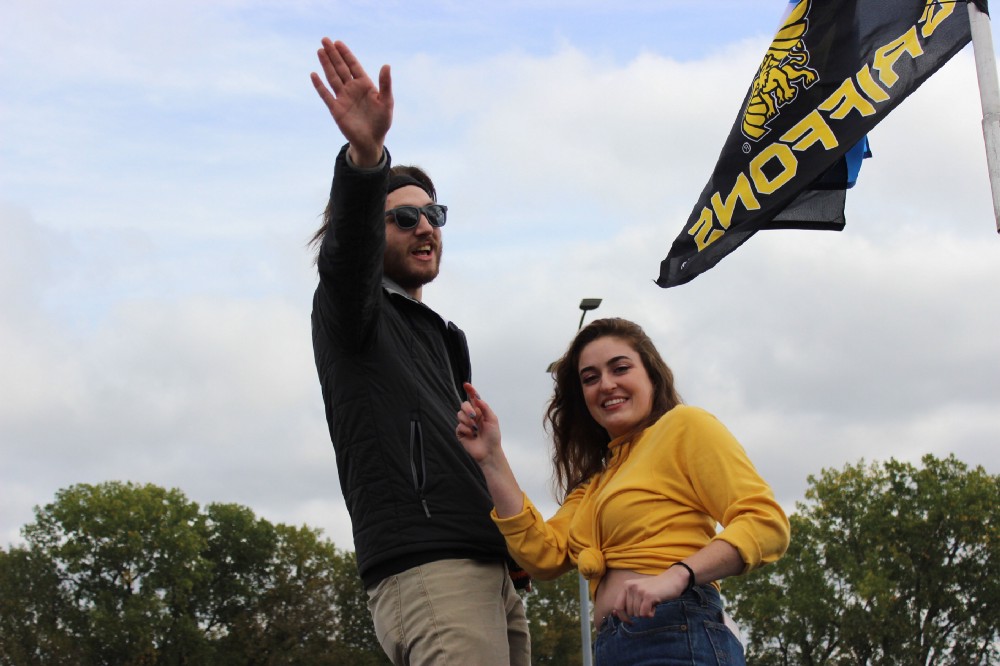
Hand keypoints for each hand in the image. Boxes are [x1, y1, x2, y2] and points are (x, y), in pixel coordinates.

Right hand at [310, 38, 391, 166]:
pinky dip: (320, 85)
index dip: (346, 54)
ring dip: (326, 64)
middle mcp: (352, 89)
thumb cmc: (381, 122)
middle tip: (325, 40)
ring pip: (332, 77)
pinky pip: (326, 95)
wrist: (371, 141)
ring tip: (320, 51)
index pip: (353, 65)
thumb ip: (385, 84)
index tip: (338, 42)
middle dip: (333, 54)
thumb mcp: (387, 102)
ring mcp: (343, 98)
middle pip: (340, 68)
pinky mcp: (336, 109)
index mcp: (365, 85)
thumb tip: (386, 65)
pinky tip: (314, 74)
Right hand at [455, 382, 501, 464]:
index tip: (466, 385)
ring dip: (468, 422)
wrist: (489, 451)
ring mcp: (465, 424)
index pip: (473, 399)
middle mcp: (472, 416)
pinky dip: (466, 430)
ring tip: (475, 430)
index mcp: (480, 411)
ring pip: (459, 414)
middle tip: (474, 416)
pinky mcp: (460, 433)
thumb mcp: (492, 419)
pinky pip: (459, 426)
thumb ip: (485, 408)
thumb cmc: (493, 436)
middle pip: (464, 405)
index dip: (470, 391)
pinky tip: (472, 435)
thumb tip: (477, 398)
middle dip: (468, 409)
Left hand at [611, 567, 688, 619]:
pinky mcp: (648, 595)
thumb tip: (614, 614)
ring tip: (652, 602)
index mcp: (626, 585)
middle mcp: (630, 586)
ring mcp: (639, 590)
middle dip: (639, 613)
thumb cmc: (656, 588)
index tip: (630, 622)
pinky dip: (651, 614)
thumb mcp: (639, 593)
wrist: (673, 579)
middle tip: (648, 605)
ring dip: (646, 613)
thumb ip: (627, 602)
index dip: (623, 617)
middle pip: (629, 612)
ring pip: (637, 614)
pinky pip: (644, 614)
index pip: (617, 606)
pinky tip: (655, 605)